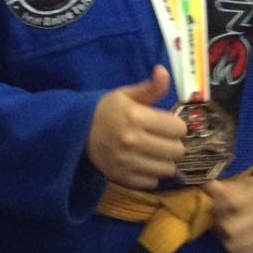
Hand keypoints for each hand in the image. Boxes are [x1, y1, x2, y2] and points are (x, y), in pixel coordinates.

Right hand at [86, 66, 186, 188]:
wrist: (75, 131)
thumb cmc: (105, 110)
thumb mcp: (126, 95)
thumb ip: (149, 87)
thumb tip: (163, 71)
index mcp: (136, 116)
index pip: (178, 128)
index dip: (176, 126)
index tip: (167, 125)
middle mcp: (133, 140)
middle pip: (176, 150)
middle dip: (173, 144)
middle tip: (162, 140)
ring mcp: (127, 162)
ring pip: (167, 168)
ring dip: (164, 161)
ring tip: (155, 153)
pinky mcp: (122, 177)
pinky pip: (152, 182)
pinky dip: (151, 174)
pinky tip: (143, 164)